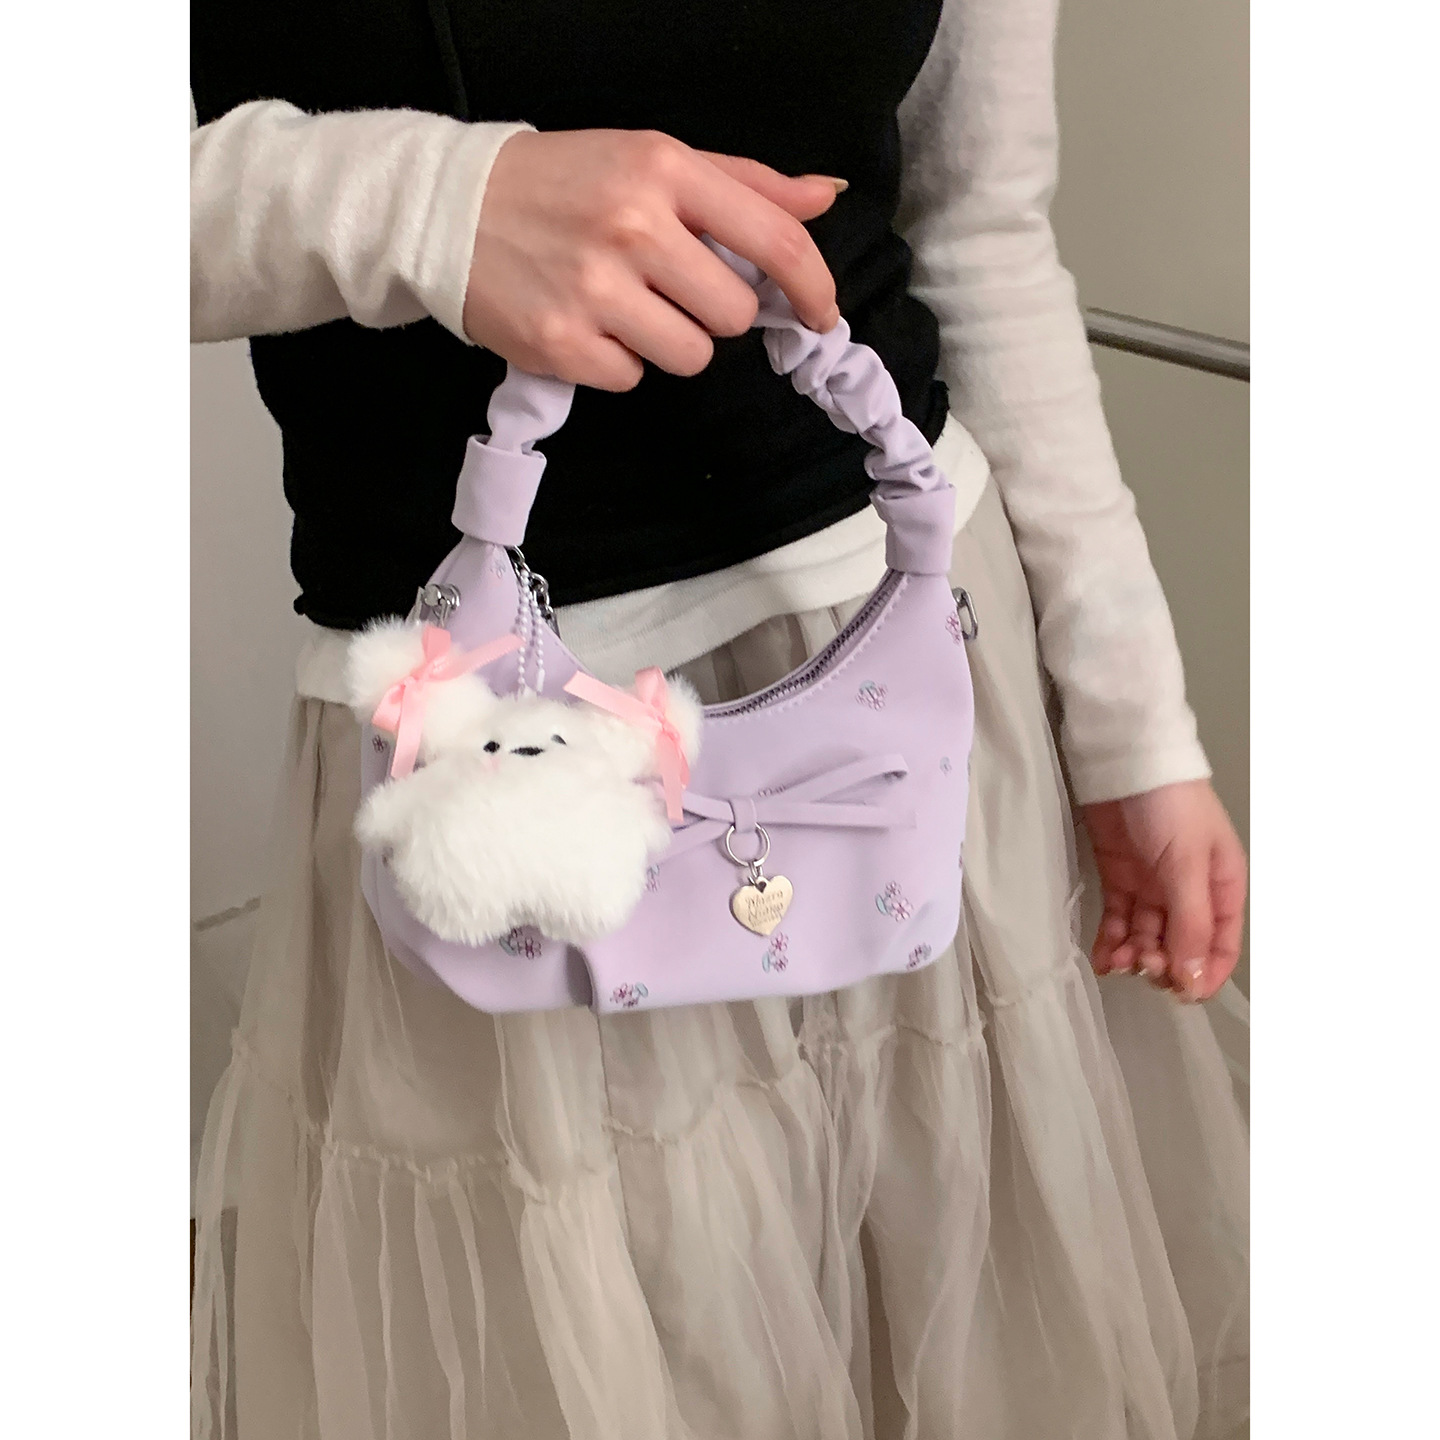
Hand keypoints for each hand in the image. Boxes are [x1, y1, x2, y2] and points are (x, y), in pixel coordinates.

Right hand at [463, 129, 843, 390]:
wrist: (447, 210)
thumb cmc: (563, 184)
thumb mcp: (650, 158)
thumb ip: (743, 183)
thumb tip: (824, 195)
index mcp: (664, 170)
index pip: (774, 239)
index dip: (812, 285)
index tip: (820, 311)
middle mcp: (633, 227)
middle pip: (733, 314)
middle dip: (713, 312)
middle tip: (670, 289)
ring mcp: (594, 290)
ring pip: (690, 356)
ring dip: (668, 342)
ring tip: (624, 306)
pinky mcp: (562, 345)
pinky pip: (632, 379)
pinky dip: (618, 362)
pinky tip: (587, 326)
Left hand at [1082, 779, 1247, 1001]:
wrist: (1125, 761)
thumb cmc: (1170, 808)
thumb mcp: (1187, 865)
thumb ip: (1191, 923)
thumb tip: (1194, 979)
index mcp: (1221, 887)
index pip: (1222, 945)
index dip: (1205, 973)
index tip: (1179, 992)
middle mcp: (1189, 892)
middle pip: (1181, 945)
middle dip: (1163, 962)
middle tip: (1142, 962)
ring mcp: (1153, 886)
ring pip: (1147, 936)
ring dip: (1134, 955)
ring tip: (1118, 960)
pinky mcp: (1120, 879)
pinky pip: (1119, 920)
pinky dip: (1112, 941)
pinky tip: (1103, 958)